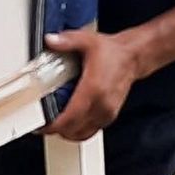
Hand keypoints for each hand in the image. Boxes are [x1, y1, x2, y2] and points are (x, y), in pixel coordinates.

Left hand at [41, 26, 139, 142]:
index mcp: (93, 89)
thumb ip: (67, 40)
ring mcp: (107, 113)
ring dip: (67, 132)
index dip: (53, 125)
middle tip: (43, 123)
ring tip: (54, 124)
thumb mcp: (87, 41)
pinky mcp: (109, 116)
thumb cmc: (112, 53)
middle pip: (73, 130)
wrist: (132, 58)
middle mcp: (101, 105)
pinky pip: (90, 131)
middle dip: (55, 130)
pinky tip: (70, 123)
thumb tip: (50, 40)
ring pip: (82, 134)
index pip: (70, 118)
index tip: (41, 125)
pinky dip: (78, 131)